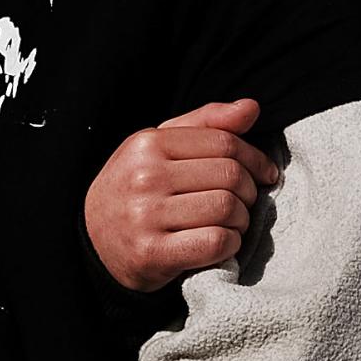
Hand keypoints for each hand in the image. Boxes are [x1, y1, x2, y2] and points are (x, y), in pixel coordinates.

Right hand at [85, 99, 282, 292]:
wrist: (94, 243)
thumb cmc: (137, 188)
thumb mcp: (161, 147)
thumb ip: (206, 123)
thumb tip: (252, 107)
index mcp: (148, 143)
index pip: (225, 142)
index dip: (256, 158)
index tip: (266, 173)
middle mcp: (144, 176)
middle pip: (230, 176)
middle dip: (249, 192)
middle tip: (245, 203)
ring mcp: (145, 216)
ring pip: (227, 209)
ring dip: (241, 221)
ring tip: (230, 224)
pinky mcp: (151, 253)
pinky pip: (216, 243)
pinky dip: (230, 245)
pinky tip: (220, 245)